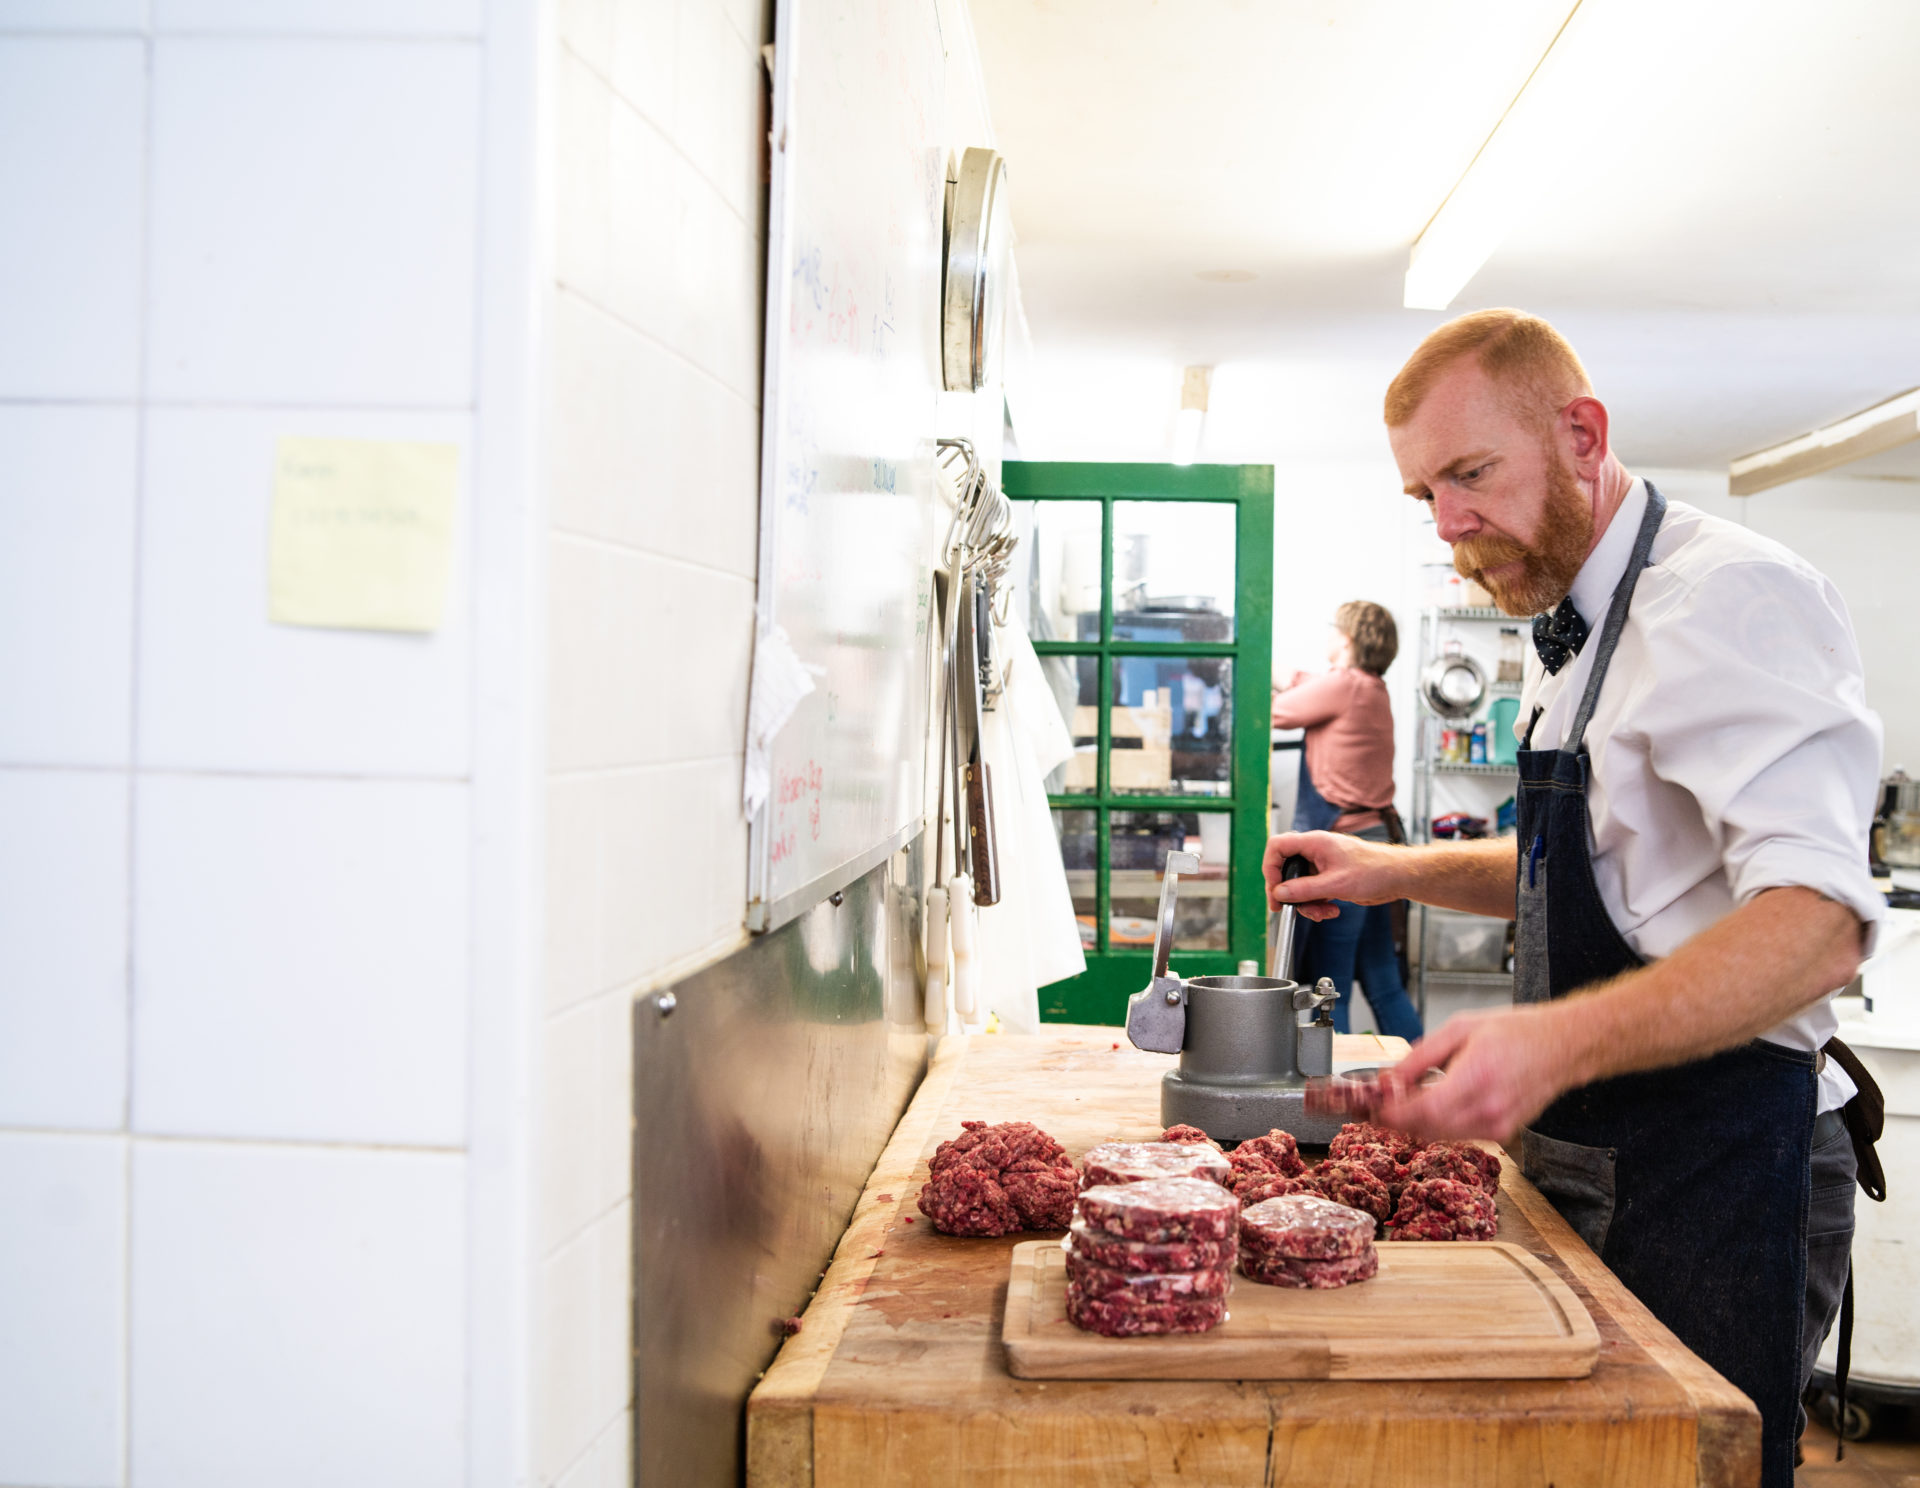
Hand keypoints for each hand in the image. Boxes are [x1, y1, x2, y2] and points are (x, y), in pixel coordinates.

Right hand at [1263, 830, 1401, 920]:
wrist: (1398, 877)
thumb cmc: (1375, 870)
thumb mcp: (1335, 884)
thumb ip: (1304, 890)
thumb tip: (1279, 893)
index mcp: (1314, 843)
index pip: (1278, 847)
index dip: (1270, 867)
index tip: (1274, 889)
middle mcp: (1315, 852)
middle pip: (1286, 869)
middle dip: (1287, 893)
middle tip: (1284, 909)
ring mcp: (1322, 866)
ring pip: (1299, 885)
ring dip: (1306, 903)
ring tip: (1322, 913)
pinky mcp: (1330, 878)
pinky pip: (1313, 892)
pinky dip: (1318, 904)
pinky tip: (1331, 910)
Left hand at [1374, 1004, 1579, 1144]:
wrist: (1563, 1047)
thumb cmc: (1516, 1032)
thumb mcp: (1459, 1028)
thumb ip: (1420, 1057)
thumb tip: (1389, 1078)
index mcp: (1478, 1077)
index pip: (1424, 1110)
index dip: (1393, 1112)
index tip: (1373, 1104)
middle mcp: (1489, 1108)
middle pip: (1427, 1128)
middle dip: (1396, 1118)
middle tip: (1379, 1101)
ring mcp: (1497, 1126)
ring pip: (1439, 1135)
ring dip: (1415, 1122)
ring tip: (1403, 1099)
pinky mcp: (1501, 1133)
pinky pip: (1457, 1135)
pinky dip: (1437, 1124)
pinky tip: (1433, 1104)